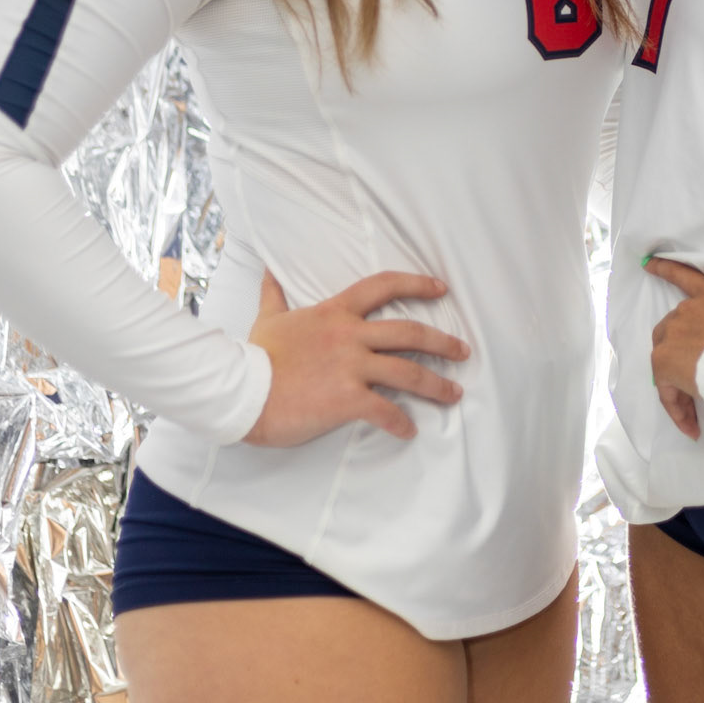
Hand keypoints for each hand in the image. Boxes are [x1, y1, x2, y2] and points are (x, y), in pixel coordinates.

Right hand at [244, 270, 468, 446]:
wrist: (241, 390)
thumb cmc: (255, 356)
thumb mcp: (268, 319)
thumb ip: (274, 294)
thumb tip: (267, 271)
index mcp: (335, 313)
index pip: (383, 286)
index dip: (416, 283)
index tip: (440, 288)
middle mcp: (350, 335)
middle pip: (409, 332)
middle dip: (441, 342)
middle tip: (462, 352)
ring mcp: (351, 366)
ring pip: (408, 372)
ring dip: (436, 385)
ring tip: (453, 394)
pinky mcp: (347, 398)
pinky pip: (386, 410)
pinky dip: (401, 422)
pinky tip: (408, 431)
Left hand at [645, 259, 703, 441]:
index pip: (686, 276)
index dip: (667, 268)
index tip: (649, 262)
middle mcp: (688, 311)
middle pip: (672, 326)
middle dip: (681, 350)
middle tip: (702, 376)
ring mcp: (673, 334)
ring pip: (664, 356)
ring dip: (676, 380)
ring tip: (698, 403)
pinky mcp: (664, 362)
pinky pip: (664, 390)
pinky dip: (675, 407)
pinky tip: (692, 425)